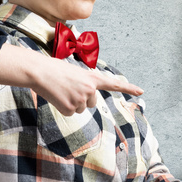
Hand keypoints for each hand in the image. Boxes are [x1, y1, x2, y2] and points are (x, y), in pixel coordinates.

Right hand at [0, 43, 143, 115]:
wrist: (40, 72)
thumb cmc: (56, 69)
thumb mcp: (76, 73)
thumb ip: (87, 84)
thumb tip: (87, 98)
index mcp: (93, 78)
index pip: (114, 84)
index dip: (128, 88)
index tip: (141, 91)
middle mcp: (90, 89)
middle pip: (92, 103)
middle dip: (82, 98)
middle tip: (69, 87)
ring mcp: (81, 100)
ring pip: (80, 109)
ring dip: (71, 102)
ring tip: (62, 90)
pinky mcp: (69, 108)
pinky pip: (69, 112)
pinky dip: (62, 107)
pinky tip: (57, 97)